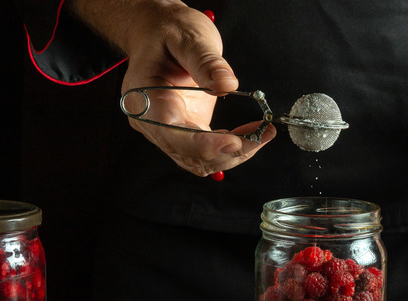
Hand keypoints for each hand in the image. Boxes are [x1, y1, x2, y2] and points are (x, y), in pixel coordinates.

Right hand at [72, 0, 275, 175]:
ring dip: (235, 152)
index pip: (173, 136)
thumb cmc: (168, 33)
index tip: (235, 142)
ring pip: (202, 160)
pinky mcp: (186, 131)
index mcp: (145, 99)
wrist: (162, 33)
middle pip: (190, 155)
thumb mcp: (189, 38)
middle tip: (261, 135)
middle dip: (228, 151)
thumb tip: (227, 84)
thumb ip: (206, 61)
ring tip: (262, 132)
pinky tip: (251, 132)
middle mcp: (153, 122)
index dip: (204, 145)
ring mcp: (169, 130)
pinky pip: (209, 151)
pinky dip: (233, 147)